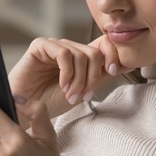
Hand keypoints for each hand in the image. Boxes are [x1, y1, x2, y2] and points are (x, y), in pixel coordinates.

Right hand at [8, 35, 131, 119]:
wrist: (25, 111)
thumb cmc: (50, 102)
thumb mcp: (83, 90)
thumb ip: (101, 75)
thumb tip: (129, 63)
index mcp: (80, 56)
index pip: (104, 44)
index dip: (113, 55)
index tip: (113, 72)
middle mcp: (69, 48)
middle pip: (94, 52)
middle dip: (93, 77)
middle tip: (83, 95)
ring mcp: (54, 46)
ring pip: (80, 55)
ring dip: (79, 79)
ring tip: (70, 95)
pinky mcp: (40, 46)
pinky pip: (64, 53)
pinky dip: (67, 73)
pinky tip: (62, 85)